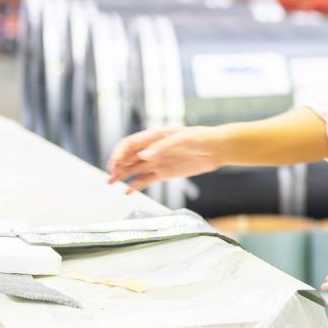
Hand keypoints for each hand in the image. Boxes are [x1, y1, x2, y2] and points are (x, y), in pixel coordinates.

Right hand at [105, 126, 225, 192]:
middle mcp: (152, 149)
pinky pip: (146, 180)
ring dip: (121, 175)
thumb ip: (163, 148)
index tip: (114, 163)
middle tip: (109, 175)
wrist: (217, 149)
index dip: (120, 153)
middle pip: (129, 157)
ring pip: (134, 169)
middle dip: (117, 165)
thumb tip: (144, 155)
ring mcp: (157, 162)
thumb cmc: (202, 138)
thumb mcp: (184, 139)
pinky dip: (136, 185)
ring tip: (110, 183)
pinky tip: (127, 191)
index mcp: (155, 136)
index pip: (131, 144)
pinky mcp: (164, 173)